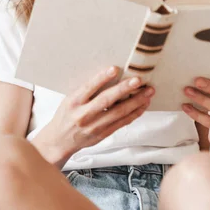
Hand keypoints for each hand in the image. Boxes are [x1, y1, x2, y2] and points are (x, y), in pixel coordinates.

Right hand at [32, 66, 154, 167]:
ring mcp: (95, 126)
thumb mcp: (69, 100)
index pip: (89, 88)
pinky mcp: (103, 134)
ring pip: (119, 112)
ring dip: (136, 101)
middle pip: (107, 100)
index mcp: (73, 102)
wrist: (60, 140)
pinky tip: (143, 105)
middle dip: (124, 89)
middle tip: (138, 80)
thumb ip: (86, 91)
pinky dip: (135, 113)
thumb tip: (110, 77)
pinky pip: (122, 122)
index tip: (114, 69)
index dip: (102, 78)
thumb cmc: (66, 115)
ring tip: (148, 92)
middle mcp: (84, 114)